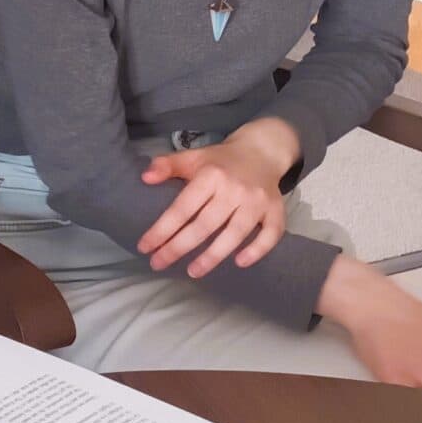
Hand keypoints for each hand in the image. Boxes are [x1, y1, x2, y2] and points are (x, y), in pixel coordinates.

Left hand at [138, 118, 299, 276]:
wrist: (262, 150)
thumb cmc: (220, 160)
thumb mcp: (192, 157)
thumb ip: (167, 165)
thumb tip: (145, 177)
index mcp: (211, 175)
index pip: (182, 208)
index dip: (162, 230)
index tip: (145, 248)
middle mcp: (235, 189)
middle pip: (204, 226)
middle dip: (178, 248)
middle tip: (159, 264)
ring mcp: (257, 201)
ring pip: (234, 234)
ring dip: (213, 257)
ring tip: (193, 272)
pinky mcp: (276, 210)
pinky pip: (270, 234)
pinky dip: (257, 250)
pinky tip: (239, 263)